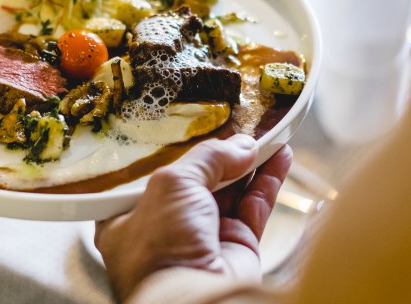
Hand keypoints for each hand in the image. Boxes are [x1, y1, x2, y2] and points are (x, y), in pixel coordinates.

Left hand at [95, 135, 292, 300]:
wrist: (193, 301)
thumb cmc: (161, 249)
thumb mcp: (173, 183)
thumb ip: (207, 158)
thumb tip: (239, 145)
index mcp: (130, 215)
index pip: (156, 174)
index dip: (182, 149)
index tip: (205, 126)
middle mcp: (166, 228)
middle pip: (199, 180)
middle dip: (222, 154)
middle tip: (245, 125)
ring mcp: (203, 239)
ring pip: (231, 191)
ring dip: (251, 162)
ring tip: (269, 133)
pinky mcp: (236, 248)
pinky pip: (254, 207)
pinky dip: (268, 182)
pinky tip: (280, 156)